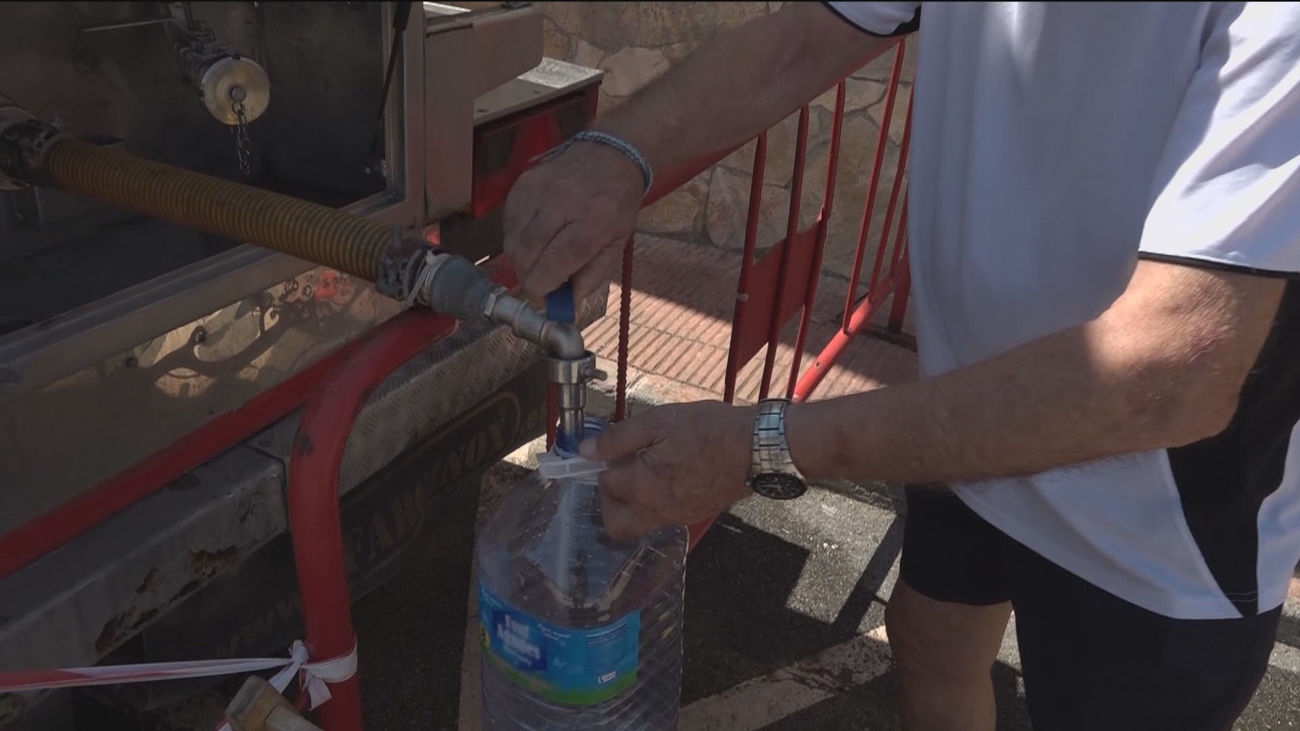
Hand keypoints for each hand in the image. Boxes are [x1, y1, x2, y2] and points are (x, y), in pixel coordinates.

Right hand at [503, 141, 643, 303]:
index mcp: (594, 221)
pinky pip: (508, 223)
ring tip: (539, 261)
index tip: (544, 300)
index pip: (555, 263)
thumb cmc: (616, 203)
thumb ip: (592, 277)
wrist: (610, 154)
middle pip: (528, 255)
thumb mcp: (617, 244)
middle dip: (529, 279)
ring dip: (522, 261)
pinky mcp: (523, 184)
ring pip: (513, 242)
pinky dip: (516, 239)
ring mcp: (538, 191)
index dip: (543, 288)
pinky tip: (534, 238)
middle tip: (540, 285)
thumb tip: (565, 306)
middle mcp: (562, 203)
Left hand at [579, 401, 756, 538]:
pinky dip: (655, 503)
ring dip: (632, 503)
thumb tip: (586, 450)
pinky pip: (662, 518)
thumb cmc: (711, 429)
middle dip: (609, 500)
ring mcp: (677, 517)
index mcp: (644, 487)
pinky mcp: (694, 515)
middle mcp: (657, 510)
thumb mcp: (660, 421)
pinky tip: (668, 476)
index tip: (612, 448)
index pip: (605, 483)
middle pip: (615, 523)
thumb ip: (619, 438)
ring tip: (645, 470)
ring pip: (639, 524)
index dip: (603, 463)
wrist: (758, 448)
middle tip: (618, 472)